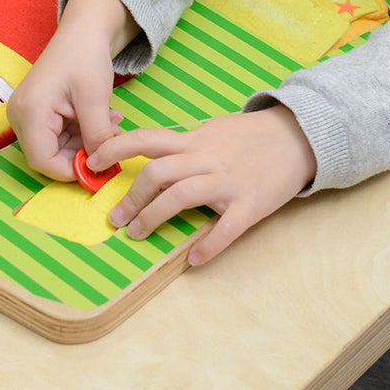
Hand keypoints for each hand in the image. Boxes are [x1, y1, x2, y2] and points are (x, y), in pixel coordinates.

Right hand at [7, 0, 137, 180]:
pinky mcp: (38, 113)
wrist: (83, 30)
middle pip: (49, 156)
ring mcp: (28, 114)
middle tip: (112, 139)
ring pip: (58, 147)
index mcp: (30, 111)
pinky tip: (104, 119)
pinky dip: (83, 133)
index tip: (101, 166)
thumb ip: (96, 135)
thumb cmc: (85, 56)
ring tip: (112, 124)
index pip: (43, 161)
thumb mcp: (95, 98)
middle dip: (83, 153)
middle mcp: (21, 116)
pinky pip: (60, 136)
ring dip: (87, 142)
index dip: (72, 170)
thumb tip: (100, 166)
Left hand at [87, 105, 316, 265]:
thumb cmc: (249, 136)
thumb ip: (183, 144)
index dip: (115, 148)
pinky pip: (226, 228)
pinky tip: (194, 259)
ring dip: (153, 217)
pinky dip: (208, 246)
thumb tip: (148, 156)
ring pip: (181, 196)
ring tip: (138, 234)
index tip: (92, 162)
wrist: (297, 137)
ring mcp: (228, 181)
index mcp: (194, 141)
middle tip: (116, 218)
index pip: (146, 138)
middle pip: (157, 172)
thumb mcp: (213, 130)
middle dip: (130, 197)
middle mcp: (206, 158)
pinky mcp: (250, 204)